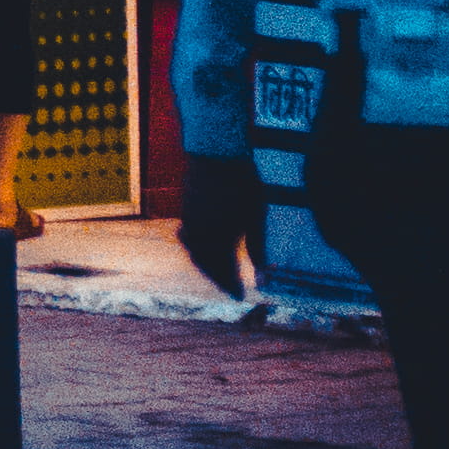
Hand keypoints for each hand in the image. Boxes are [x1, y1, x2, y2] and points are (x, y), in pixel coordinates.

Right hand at [178, 150, 267, 300]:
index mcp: (220, 241)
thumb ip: (258, 246)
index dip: (232, 286)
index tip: (240, 296)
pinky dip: (195, 247)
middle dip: (218, 278)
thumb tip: (263, 273)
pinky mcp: (186, 207)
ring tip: (214, 269)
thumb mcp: (257, 217)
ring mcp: (190, 221)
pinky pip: (188, 236)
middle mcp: (202, 235)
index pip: (225, 273)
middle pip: (207, 266)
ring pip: (194, 252)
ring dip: (205, 264)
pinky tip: (199, 244)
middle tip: (228, 287)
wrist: (216, 151)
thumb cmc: (242, 183)